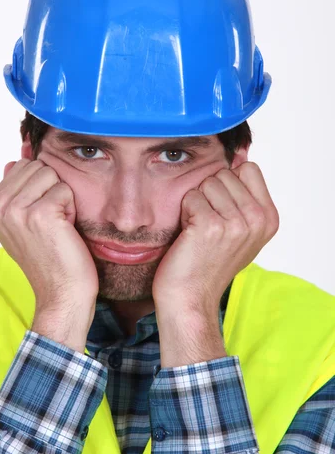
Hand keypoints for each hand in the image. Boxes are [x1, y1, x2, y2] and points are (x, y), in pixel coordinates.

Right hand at [0, 157, 98, 351]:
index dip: (41, 188)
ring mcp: (15, 210)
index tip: (40, 218)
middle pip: (38, 166)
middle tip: (51, 223)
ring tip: (58, 226)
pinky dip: (71, 209)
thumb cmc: (50, 255)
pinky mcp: (39, 214)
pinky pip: (65, 189)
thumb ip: (18, 187)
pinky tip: (65, 231)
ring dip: (62, 198)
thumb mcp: (25, 219)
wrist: (62, 292)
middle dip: (52, 190)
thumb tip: (18, 155)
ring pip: (52, 175)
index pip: (24, 165)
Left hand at [152, 162, 279, 365]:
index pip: (248, 168)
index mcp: (269, 217)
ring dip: (196, 204)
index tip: (223, 211)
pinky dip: (184, 213)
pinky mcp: (211, 226)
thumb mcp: (240, 229)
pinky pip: (190, 197)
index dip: (228, 183)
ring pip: (206, 183)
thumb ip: (244, 196)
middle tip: (208, 226)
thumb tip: (240, 156)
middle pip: (224, 173)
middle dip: (209, 194)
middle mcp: (258, 219)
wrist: (190, 297)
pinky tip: (189, 236)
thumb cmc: (208, 262)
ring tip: (199, 231)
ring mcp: (237, 223)